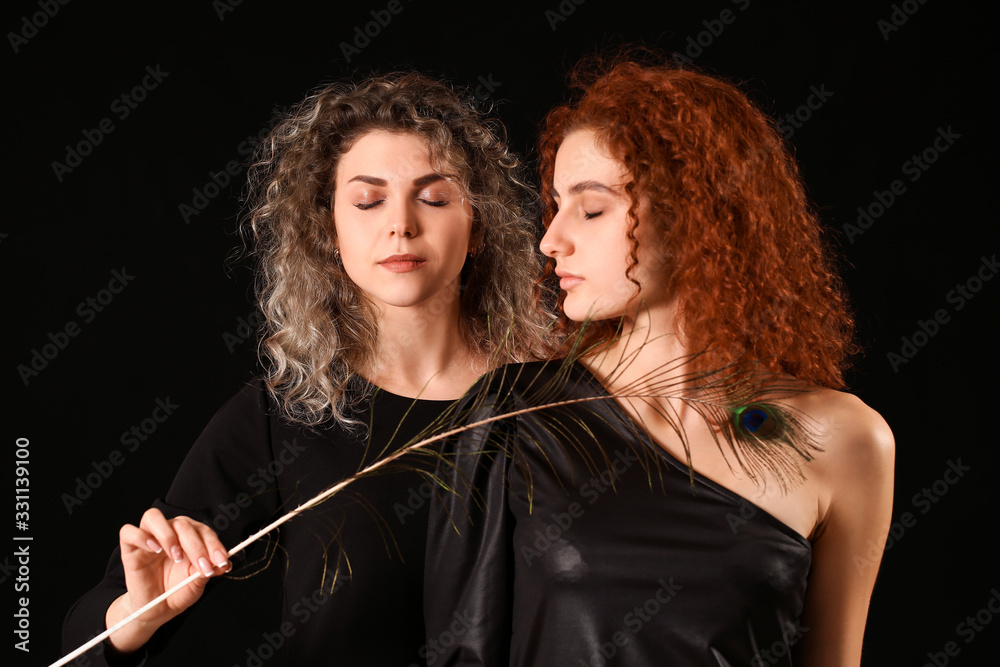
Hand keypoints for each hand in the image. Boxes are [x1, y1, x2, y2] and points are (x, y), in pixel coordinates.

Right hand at [105, 508, 230, 652]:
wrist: (155, 611)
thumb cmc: (177, 592)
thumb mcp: (197, 583)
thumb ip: (208, 570)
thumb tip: (225, 563)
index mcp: (188, 537)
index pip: (202, 530)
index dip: (214, 545)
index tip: (222, 562)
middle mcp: (169, 532)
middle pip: (182, 524)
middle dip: (197, 546)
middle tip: (203, 566)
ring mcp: (148, 538)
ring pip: (153, 517)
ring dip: (168, 535)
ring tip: (176, 556)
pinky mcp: (130, 548)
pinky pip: (129, 532)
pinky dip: (142, 537)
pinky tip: (155, 550)